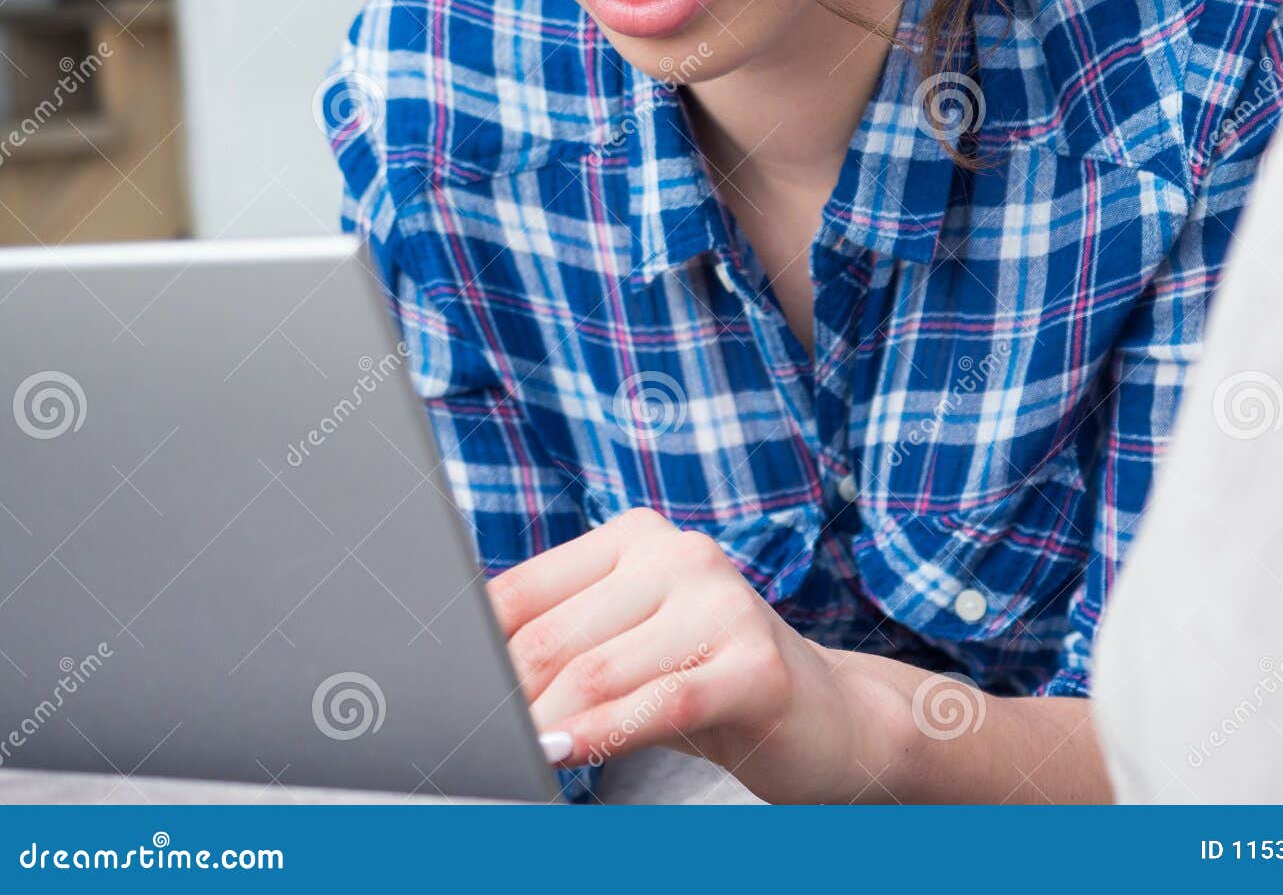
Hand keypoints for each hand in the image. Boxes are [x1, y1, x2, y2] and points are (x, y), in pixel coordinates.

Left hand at [485, 507, 892, 801]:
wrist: (826, 716)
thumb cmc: (709, 683)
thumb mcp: (630, 650)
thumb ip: (563, 648)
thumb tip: (471, 675)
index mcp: (639, 537)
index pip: (526, 589)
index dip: (477, 650)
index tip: (445, 696)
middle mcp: (682, 554)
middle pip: (555, 636)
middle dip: (507, 698)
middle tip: (475, 741)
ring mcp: (724, 603)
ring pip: (598, 673)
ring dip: (546, 725)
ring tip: (517, 756)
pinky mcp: (755, 662)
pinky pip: (659, 704)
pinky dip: (603, 735)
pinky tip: (565, 756)